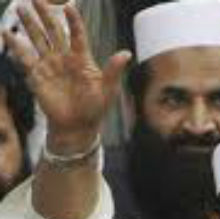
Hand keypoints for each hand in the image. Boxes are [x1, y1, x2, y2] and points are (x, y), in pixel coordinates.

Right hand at [3, 0, 129, 151]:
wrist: (78, 125)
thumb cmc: (95, 108)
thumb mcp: (108, 90)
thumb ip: (113, 71)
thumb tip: (126, 53)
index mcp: (82, 59)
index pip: (77, 35)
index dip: (73, 21)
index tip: (69, 6)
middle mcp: (64, 58)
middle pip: (53, 31)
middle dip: (45, 14)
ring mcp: (50, 65)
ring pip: (38, 39)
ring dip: (29, 24)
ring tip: (20, 7)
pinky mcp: (37, 75)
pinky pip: (25, 58)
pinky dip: (15, 46)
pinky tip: (7, 33)